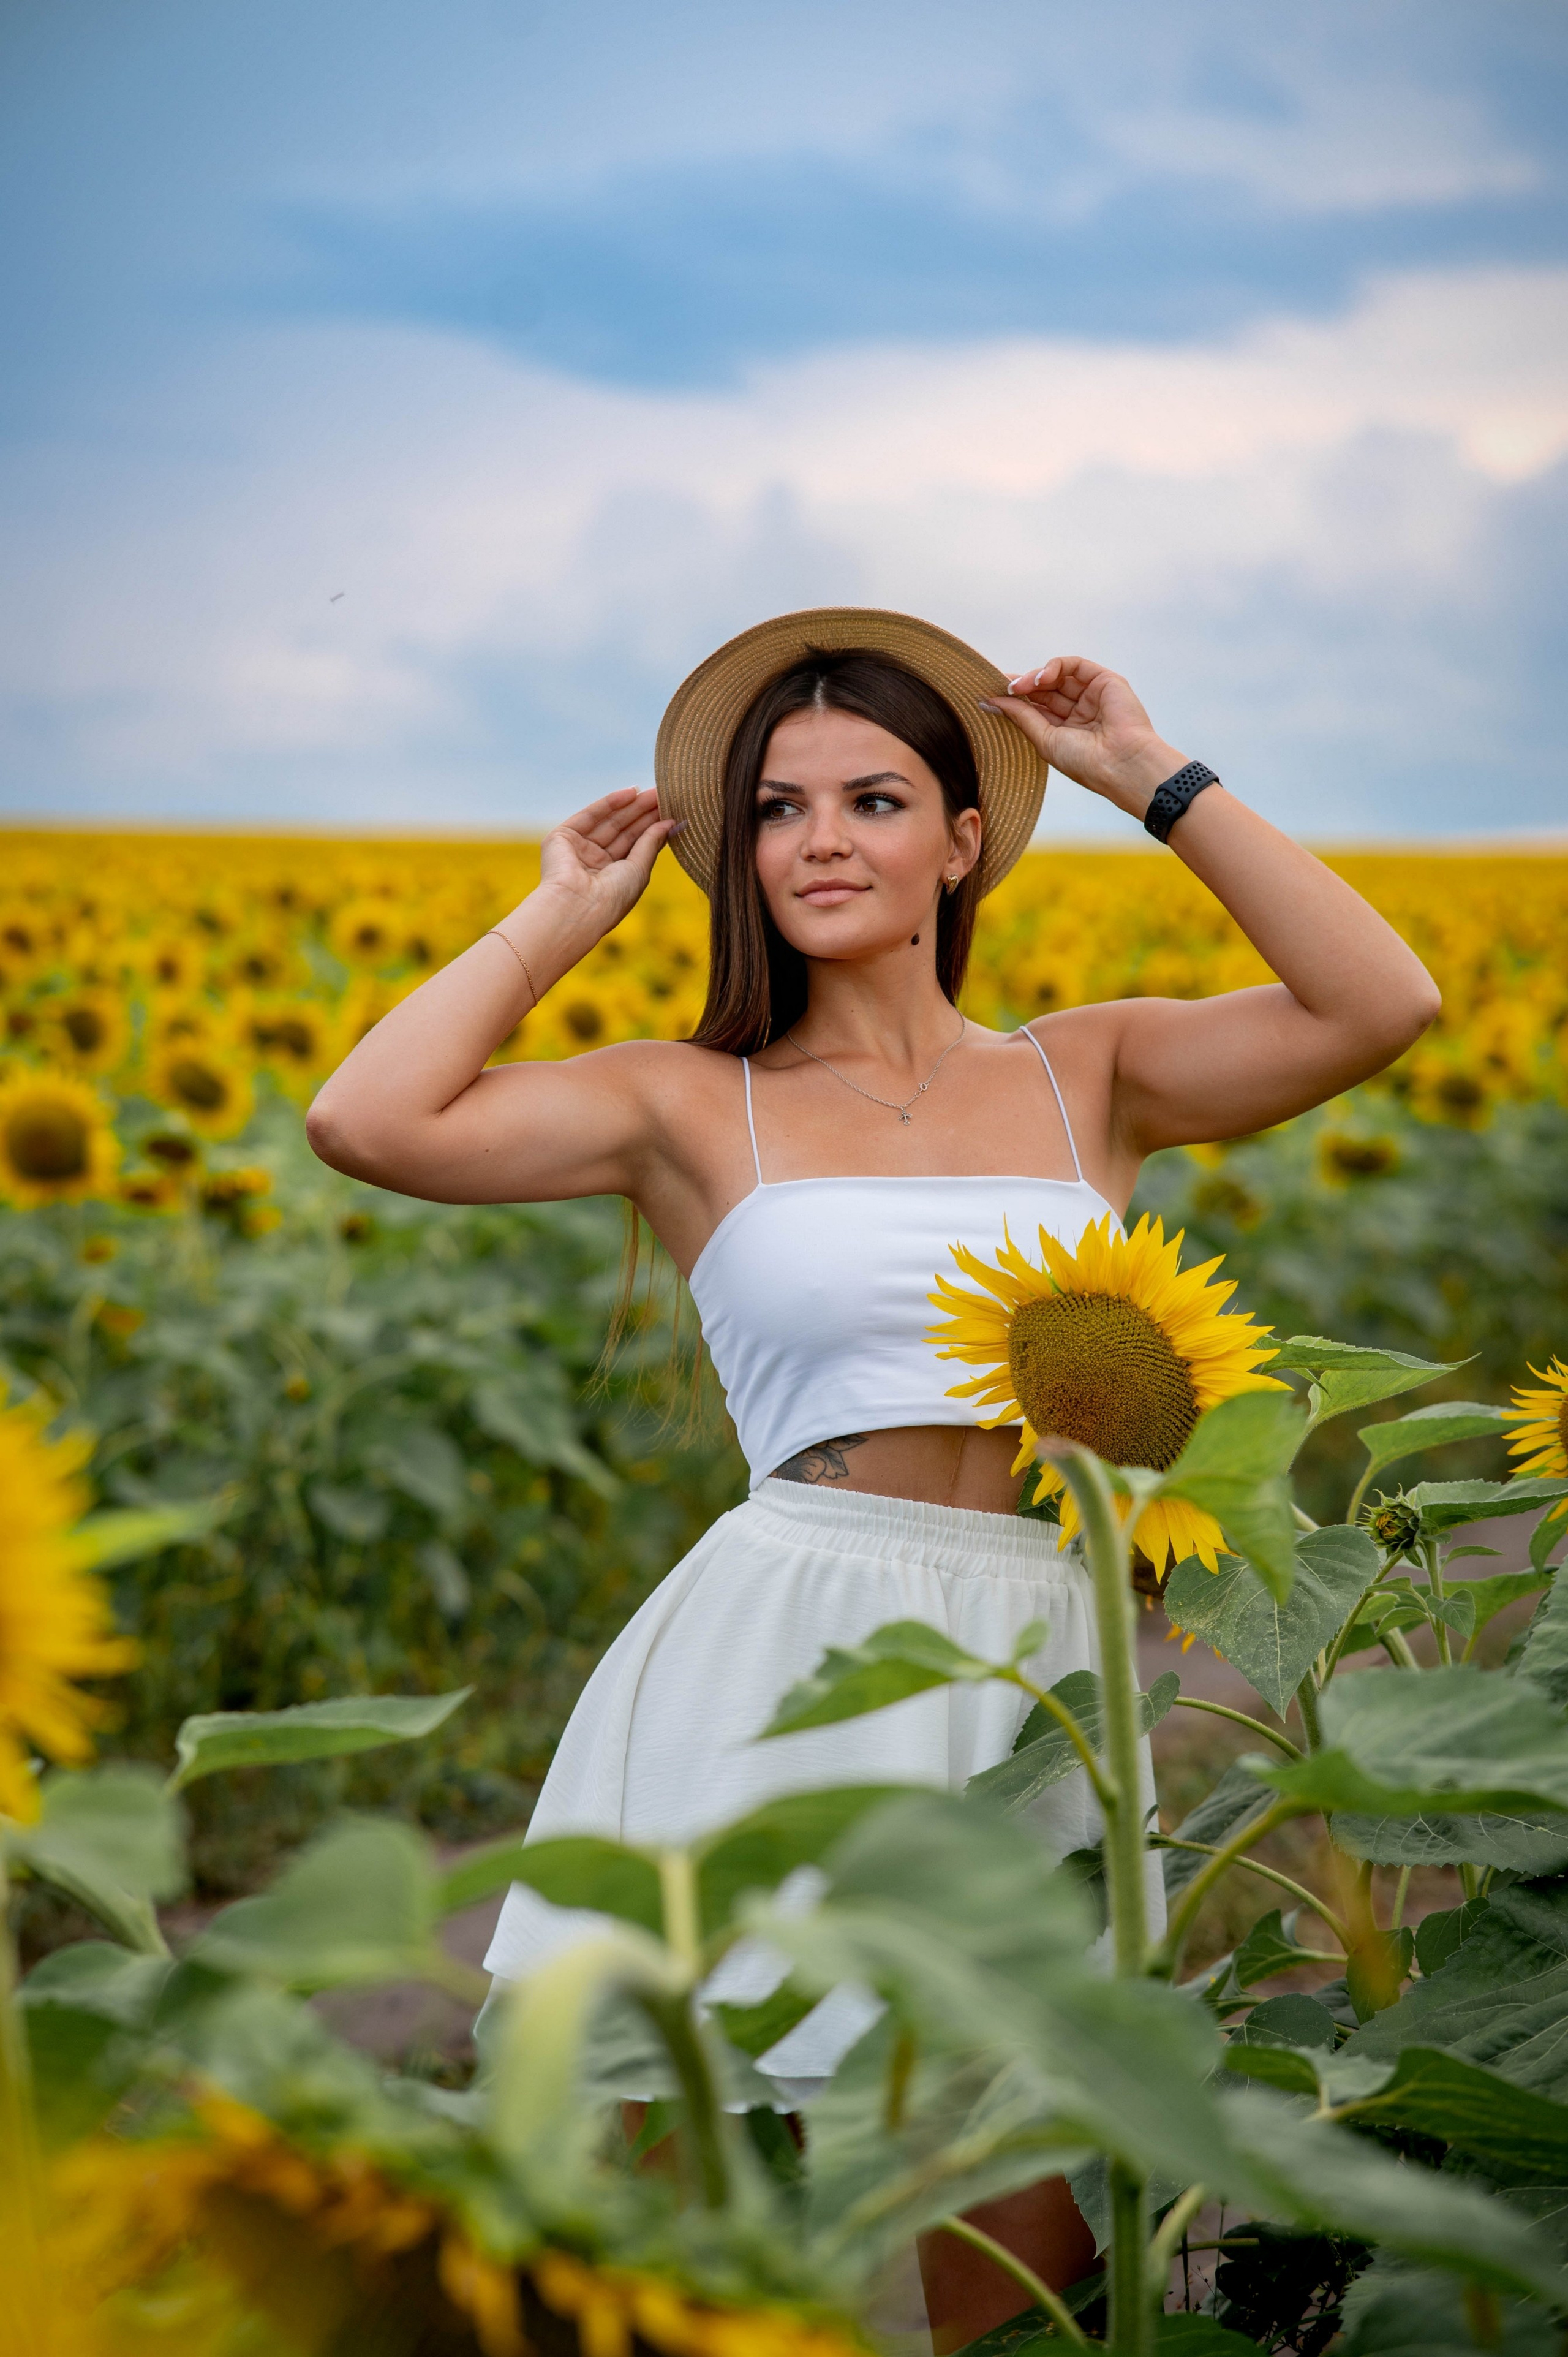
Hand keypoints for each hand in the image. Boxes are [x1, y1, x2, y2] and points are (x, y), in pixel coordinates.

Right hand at [536, 787, 679, 936]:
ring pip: (609, 821)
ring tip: (655, 792)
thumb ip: (651, 843)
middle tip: (666, 795)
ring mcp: (578, 849)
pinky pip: (589, 815)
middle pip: (623, 831)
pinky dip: (609, 803)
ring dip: (632, 806)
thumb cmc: (613, 898)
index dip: (652, 828)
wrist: (579, 906)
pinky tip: (631, 792)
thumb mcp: (640, 869)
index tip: (672, 811)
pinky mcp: (562, 837)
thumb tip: (669, 823)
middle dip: (644, 813)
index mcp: (612, 877)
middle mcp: (594, 863)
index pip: (635, 846)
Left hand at [987, 658, 1185, 818]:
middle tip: (999, 686)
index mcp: (1066, 730)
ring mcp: (1091, 694)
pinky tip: (1041, 678)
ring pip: (1056, 676)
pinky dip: (1054, 666)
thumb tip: (991, 701)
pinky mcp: (1104, 680)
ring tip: (1018, 686)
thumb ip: (1021, 716)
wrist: (1121, 763)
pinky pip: (1074, 665)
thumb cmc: (1086, 762)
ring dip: (1033, 678)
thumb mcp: (1044, 739)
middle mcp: (1079, 711)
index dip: (1014, 700)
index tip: (989, 695)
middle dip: (1020, 686)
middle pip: (1043, 690)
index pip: (1035, 708)